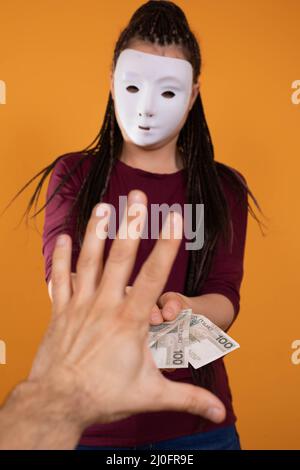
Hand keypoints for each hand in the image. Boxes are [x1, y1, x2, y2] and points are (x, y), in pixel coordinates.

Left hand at [30, 189, 224, 430]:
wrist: (57, 404)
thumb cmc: (104, 398)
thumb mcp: (151, 396)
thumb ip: (187, 397)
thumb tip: (219, 412)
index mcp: (130, 322)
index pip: (153, 276)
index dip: (166, 246)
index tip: (174, 219)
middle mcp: (105, 307)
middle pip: (120, 258)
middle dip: (131, 224)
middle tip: (137, 196)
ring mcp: (80, 306)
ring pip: (89, 262)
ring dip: (96, 232)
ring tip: (103, 206)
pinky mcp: (60, 312)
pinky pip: (59, 279)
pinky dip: (60, 258)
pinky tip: (63, 237)